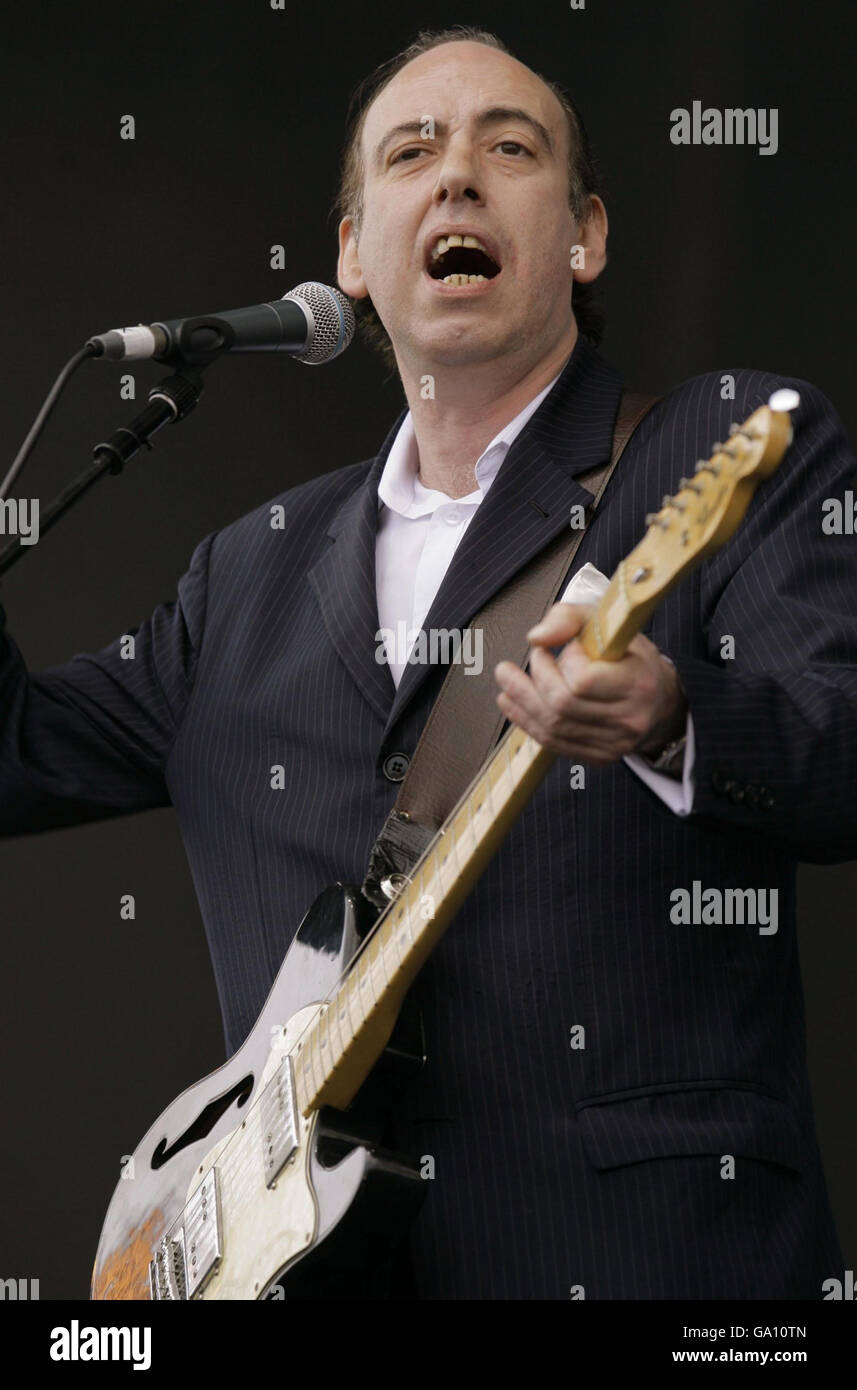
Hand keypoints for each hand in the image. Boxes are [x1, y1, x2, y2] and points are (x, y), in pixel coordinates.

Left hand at [494, 602, 686, 765]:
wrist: (658, 699)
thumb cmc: (631, 657)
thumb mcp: (608, 623)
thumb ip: (570, 618)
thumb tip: (536, 637)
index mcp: (638, 684)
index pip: (584, 680)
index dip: (566, 660)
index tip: (569, 646)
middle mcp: (628, 719)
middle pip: (562, 704)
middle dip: (537, 677)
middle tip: (534, 656)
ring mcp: (612, 743)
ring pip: (552, 726)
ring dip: (522, 699)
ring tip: (506, 677)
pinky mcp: (598, 756)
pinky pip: (553, 742)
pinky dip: (526, 720)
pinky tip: (511, 702)